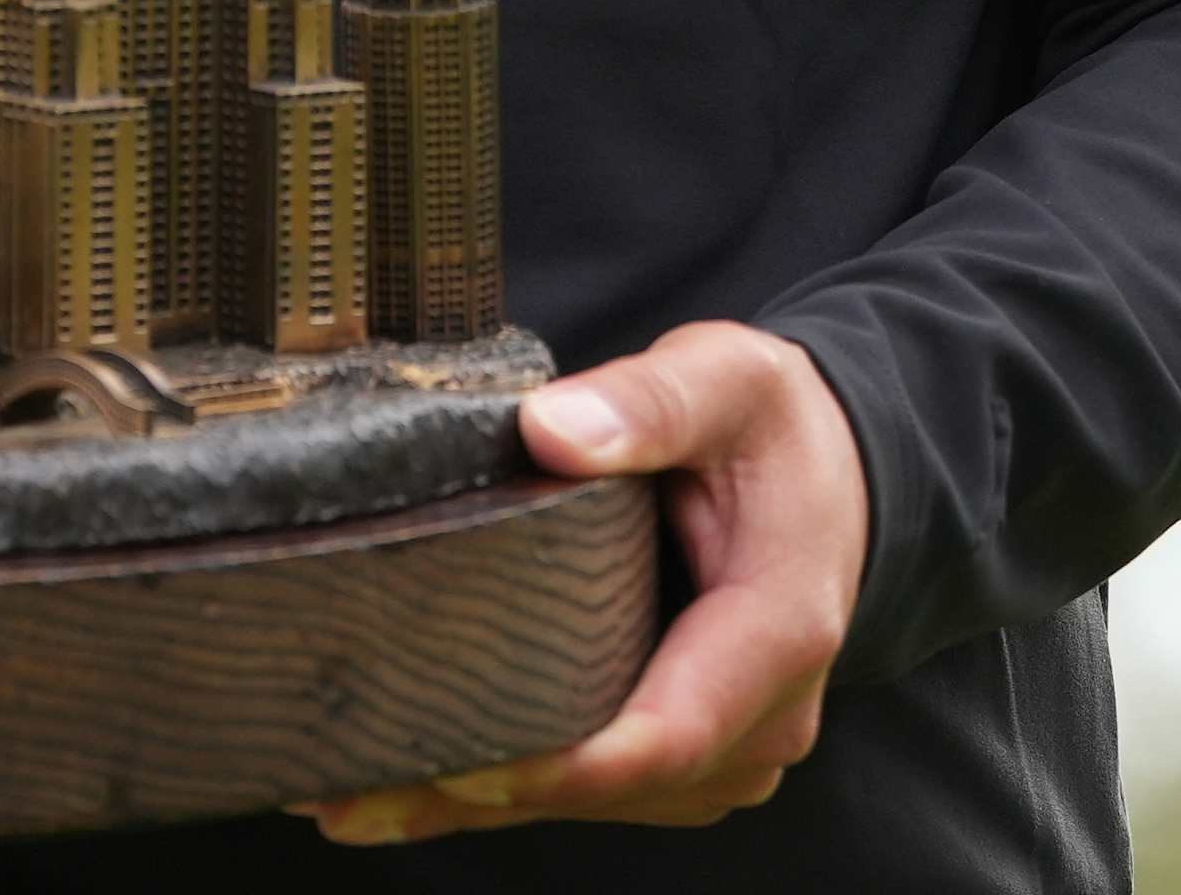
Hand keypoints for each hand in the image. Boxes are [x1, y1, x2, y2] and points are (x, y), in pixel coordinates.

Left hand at [304, 322, 867, 844]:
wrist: (832, 473)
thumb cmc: (773, 425)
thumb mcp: (728, 379)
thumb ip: (650, 401)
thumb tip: (552, 433)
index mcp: (778, 632)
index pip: (665, 731)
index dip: (560, 760)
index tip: (461, 761)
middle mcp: (760, 720)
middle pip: (614, 784)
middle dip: (485, 790)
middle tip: (352, 786)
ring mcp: (725, 749)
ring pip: (596, 798)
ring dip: (477, 801)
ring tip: (348, 790)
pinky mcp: (685, 753)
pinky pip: (594, 783)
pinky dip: (504, 787)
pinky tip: (405, 786)